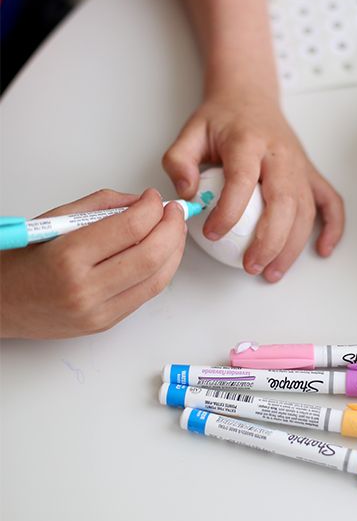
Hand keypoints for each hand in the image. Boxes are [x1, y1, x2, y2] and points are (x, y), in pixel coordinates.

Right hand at [0, 188, 186, 338]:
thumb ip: (103, 206)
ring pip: (156, 279)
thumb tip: (142, 202)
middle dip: (172, 228)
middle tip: (174, 211)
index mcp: (68, 256)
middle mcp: (85, 288)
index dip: (152, 208)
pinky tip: (162, 254)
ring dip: (174, 251)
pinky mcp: (105, 324)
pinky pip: (146, 295)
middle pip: (151, 255)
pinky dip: (161, 271)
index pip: (130, 228)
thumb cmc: (22, 260)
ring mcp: (97, 312)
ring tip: (174, 230)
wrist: (0, 303)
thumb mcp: (56, 220)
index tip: (153, 196)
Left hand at [162, 89, 344, 281]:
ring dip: (293, 245)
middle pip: (284, 201)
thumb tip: (188, 197)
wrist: (250, 96)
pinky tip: (322, 249)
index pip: (243, 180)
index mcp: (248, 141)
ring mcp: (300, 165)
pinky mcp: (310, 173)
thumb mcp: (190, 133)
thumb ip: (179, 162)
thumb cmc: (221, 118)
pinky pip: (331, 201)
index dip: (229, 211)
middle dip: (270, 240)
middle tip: (251, 266)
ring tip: (272, 271)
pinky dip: (333, 227)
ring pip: (306, 208)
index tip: (212, 233)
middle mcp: (280, 154)